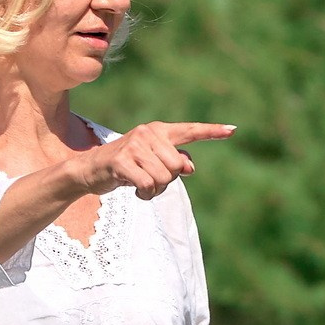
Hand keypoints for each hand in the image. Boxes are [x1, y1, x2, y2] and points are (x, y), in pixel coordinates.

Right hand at [74, 121, 235, 200]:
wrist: (91, 170)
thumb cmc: (128, 166)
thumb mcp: (153, 162)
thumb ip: (175, 162)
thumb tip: (190, 168)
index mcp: (159, 131)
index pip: (190, 131)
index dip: (212, 132)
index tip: (233, 130)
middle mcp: (148, 133)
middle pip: (177, 167)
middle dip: (167, 180)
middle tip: (148, 177)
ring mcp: (134, 145)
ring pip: (164, 178)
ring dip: (154, 190)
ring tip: (139, 183)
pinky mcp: (121, 161)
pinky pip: (148, 185)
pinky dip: (144, 194)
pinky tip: (133, 189)